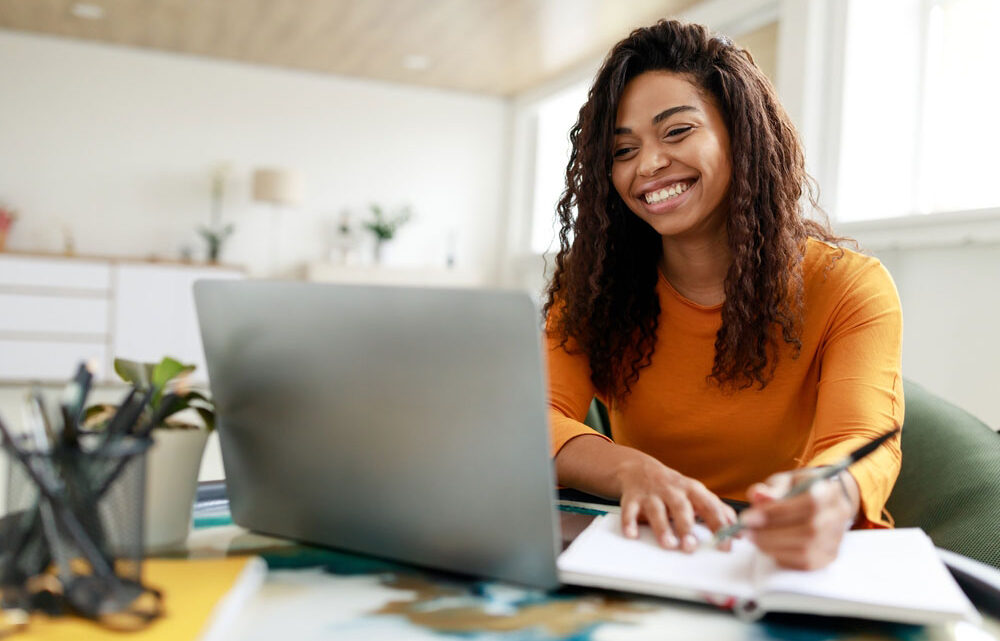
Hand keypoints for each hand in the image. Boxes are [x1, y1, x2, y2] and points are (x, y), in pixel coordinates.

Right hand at [617, 451, 737, 552]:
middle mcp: (672, 490)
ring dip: (662, 528)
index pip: (710, 506)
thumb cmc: (673, 487)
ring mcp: (652, 494)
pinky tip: (632, 535)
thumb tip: (738, 530)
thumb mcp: (696, 493)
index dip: (719, 525)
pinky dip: (629, 523)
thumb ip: (716, 510)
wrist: (639, 469)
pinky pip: (629, 511)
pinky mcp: (632, 498)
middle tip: (691, 546)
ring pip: (657, 510)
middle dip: (686, 526)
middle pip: (682, 507)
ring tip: (668, 544)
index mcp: (692, 490)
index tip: (725, 543)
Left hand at [741, 468, 858, 569]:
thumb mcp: (786, 481)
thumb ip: (772, 488)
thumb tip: (758, 496)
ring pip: (806, 550)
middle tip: (745, 531)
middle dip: (770, 533)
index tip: (748, 517)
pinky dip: (781, 556)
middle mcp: (837, 516)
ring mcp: (836, 539)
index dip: (776, 512)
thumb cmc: (800, 489)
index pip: (809, 503)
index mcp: (829, 491)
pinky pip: (804, 563)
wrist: (823, 502)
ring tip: (753, 537)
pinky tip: (768, 546)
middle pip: (808, 530)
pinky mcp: (828, 556)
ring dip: (772, 546)